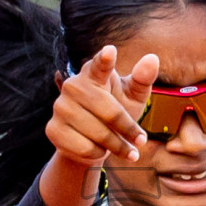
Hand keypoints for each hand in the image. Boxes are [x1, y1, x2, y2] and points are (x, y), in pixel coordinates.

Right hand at [45, 44, 158, 166]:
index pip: (99, 65)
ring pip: (98, 133)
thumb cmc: (116, 113)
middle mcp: (73, 86)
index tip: (110, 51)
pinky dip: (99, 154)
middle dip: (128, 130)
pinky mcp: (53, 129)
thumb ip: (142, 79)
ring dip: (117, 146)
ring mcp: (60, 107)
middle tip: (141, 142)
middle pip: (109, 112)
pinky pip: (85, 148)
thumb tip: (152, 58)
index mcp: (93, 73)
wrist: (90, 142)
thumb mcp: (132, 96)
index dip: (104, 60)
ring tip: (125, 150)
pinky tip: (99, 150)